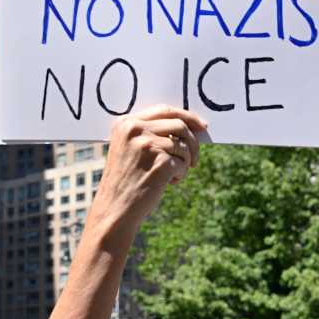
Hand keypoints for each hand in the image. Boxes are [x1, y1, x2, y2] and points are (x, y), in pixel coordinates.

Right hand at [93, 107, 206, 233]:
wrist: (115, 208)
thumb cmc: (126, 180)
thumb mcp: (129, 149)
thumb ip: (150, 133)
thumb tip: (189, 126)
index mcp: (126, 123)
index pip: (165, 110)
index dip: (188, 117)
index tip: (202, 126)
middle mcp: (135, 130)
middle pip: (180, 124)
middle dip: (193, 141)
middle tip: (195, 159)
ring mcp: (148, 145)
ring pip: (184, 146)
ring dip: (185, 162)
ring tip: (171, 176)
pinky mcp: (160, 162)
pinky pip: (183, 163)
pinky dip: (180, 175)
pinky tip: (167, 183)